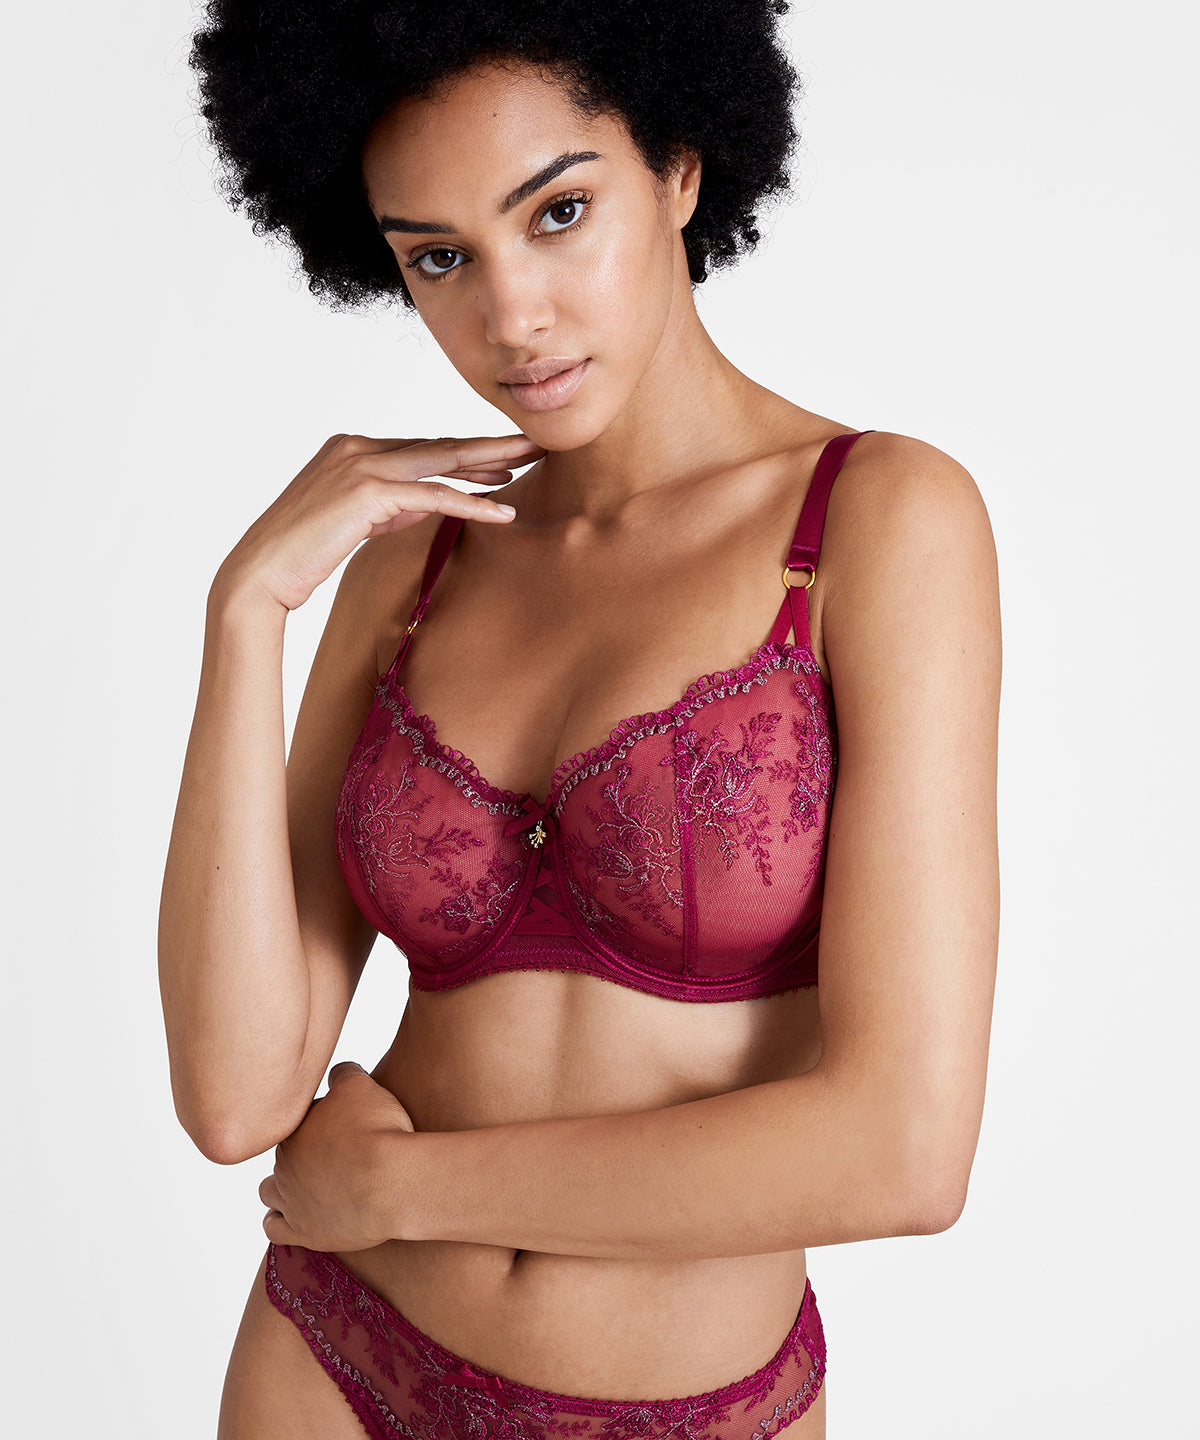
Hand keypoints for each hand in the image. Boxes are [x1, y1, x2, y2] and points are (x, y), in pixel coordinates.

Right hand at [214, 431, 545, 611]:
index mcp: (352, 447)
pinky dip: (471, 503)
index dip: (467, 452)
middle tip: (535, 440)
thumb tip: (433, 501)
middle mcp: (357, 446)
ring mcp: (361, 464)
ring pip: (441, 460)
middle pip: (438, 444)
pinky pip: (433, 496)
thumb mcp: (356, 521)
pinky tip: (503, 512)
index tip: (506, 455)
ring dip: (491, 460)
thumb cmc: (303, 555)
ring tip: (531, 460)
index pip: (422, 447)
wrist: (260, 573)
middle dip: (490, 443)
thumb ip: (391, 504)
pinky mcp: (367, 492)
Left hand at [259, 1061, 419, 1251]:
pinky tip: (296, 1215)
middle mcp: (284, 1164)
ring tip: (308, 1185)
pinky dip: (279, 1221)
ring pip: (269, 1192)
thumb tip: (337, 1072)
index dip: (319, 1123)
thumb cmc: (378, 1130)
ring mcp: (290, 1201)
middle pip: (284, 1156)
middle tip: (334, 1154)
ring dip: (283, 1188)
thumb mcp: (361, 1085)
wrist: (390, 1181)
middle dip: (303, 1155)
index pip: (298, 1122)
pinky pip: (274, 1229)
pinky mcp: (303, 1233)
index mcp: (294, 1128)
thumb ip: (343, 1074)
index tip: (342, 1126)